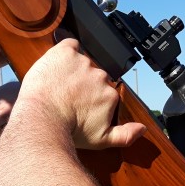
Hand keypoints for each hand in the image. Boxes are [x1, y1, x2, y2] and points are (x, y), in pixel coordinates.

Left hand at [19, 38, 144, 149]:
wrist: (42, 120)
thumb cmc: (68, 132)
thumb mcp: (101, 141)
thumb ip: (125, 135)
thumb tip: (142, 129)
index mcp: (110, 94)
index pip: (105, 91)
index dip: (91, 98)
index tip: (80, 105)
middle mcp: (100, 76)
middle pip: (94, 76)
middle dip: (83, 84)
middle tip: (67, 96)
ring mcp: (83, 62)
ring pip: (81, 62)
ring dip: (72, 70)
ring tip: (58, 85)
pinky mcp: (65, 52)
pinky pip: (70, 44)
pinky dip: (65, 51)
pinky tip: (59, 63)